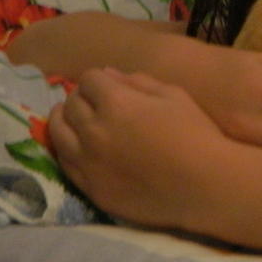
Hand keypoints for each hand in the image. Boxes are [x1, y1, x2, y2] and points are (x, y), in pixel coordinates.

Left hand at [48, 68, 229, 227]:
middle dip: (80, 97)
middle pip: (70, 104)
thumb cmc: (195, 133)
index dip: (98, 79)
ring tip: (72, 120)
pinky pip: (65, 164)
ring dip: (63, 121)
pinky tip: (77, 147)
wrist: (203, 184)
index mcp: (117, 102)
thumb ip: (139, 82)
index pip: (89, 79)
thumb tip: (109, 74)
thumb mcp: (174, 95)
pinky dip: (67, 150)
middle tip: (92, 101)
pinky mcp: (90, 187)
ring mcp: (88, 161)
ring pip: (57, 133)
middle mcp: (94, 130)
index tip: (107, 84)